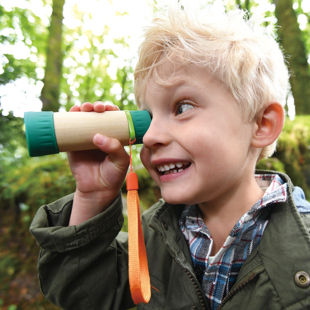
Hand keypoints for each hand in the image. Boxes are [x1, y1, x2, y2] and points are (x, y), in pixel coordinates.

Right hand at [68, 102, 129, 224]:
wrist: (97, 190)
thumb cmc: (113, 174)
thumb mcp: (121, 161)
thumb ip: (115, 148)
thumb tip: (97, 137)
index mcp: (114, 135)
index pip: (113, 118)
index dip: (111, 109)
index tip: (109, 108)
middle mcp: (100, 133)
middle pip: (97, 114)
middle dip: (96, 106)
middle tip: (96, 108)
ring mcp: (85, 138)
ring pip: (83, 119)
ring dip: (82, 109)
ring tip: (84, 108)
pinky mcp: (73, 144)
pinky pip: (69, 130)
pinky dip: (68, 119)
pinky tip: (70, 112)